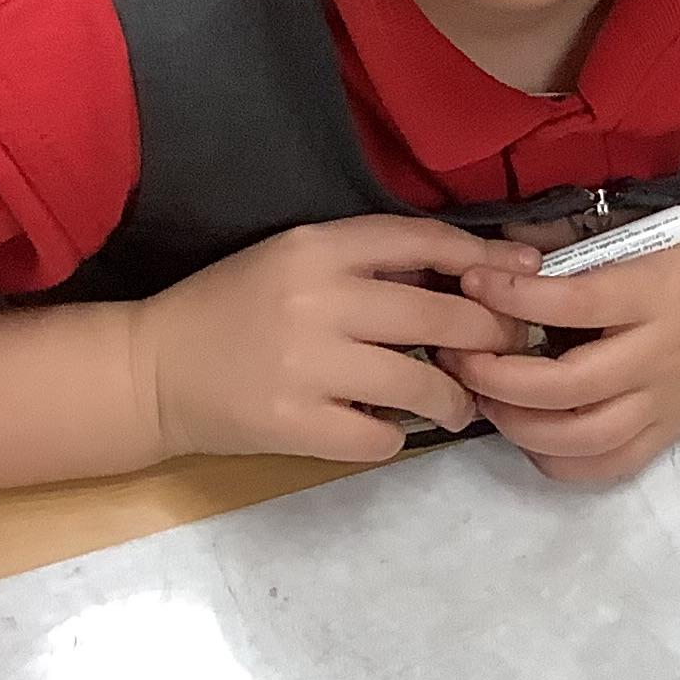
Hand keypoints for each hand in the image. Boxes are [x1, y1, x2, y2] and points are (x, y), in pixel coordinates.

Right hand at [137, 215, 533, 461]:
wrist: (151, 370)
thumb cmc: (235, 309)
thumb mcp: (297, 261)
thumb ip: (372, 262)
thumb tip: (478, 273)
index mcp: (317, 247)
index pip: (425, 242)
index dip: (488, 262)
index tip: (528, 276)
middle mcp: (317, 299)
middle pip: (446, 319)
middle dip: (492, 340)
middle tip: (505, 353)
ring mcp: (305, 366)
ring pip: (424, 387)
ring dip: (456, 400)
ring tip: (457, 404)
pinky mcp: (293, 424)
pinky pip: (382, 438)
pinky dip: (395, 436)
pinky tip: (386, 427)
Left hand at [447, 227, 679, 483]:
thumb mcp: (671, 236)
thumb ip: (597, 250)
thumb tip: (516, 252)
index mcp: (660, 293)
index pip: (572, 303)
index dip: (511, 296)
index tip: (472, 280)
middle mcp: (659, 355)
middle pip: (563, 386)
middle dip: (495, 374)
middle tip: (460, 350)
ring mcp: (665, 403)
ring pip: (579, 438)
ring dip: (517, 424)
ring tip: (487, 396)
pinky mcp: (671, 432)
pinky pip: (607, 466)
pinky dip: (558, 460)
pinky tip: (533, 434)